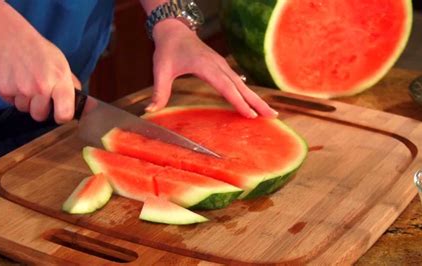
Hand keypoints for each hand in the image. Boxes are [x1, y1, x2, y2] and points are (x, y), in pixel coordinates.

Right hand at [0, 2, 78, 122]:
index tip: (60, 113)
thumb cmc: (39, 51)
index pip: (64, 114)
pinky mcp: (3, 89)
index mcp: (60, 81)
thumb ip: (73, 87)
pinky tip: (15, 79)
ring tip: (25, 82)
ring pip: (24, 109)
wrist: (8, 37)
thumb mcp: (62, 65)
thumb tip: (90, 106)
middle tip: (38, 92)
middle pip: (40, 116)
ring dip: (25, 101)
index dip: (62, 117)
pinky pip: (10, 102)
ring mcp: (21, 89)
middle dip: (39, 108)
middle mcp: (41, 87)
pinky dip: (12, 94)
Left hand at [147, 19, 277, 117]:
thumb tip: (150, 110)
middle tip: (272, 116)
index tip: (250, 115)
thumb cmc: (167, 50)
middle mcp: (218, 65)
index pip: (225, 87)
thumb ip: (158, 91)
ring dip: (257, 98)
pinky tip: (254, 102)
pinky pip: (237, 82)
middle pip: (241, 87)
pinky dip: (248, 93)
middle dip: (257, 102)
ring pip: (242, 85)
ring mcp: (222, 65)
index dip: (238, 102)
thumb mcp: (160, 70)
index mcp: (205, 66)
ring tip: (269, 113)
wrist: (174, 31)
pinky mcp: (221, 67)